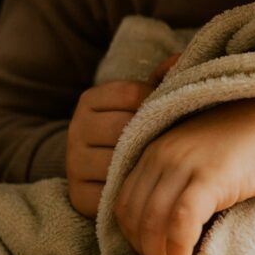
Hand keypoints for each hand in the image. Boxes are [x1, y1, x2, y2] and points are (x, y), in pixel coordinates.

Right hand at [66, 53, 180, 217]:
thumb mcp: (143, 100)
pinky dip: (134, 191)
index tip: (171, 112)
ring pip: (119, 161)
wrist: (99, 166)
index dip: (158, 103)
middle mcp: (76, 129)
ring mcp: (74, 163)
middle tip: (175, 142)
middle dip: (152, 135)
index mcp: (90, 100)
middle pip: (124, 128)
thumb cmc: (134, 127)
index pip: (132, 94)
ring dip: (145, 164)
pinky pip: (112, 193)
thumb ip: (162, 80)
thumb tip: (181, 59)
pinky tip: (150, 185)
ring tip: (165, 164)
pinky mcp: (78, 194)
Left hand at [114, 96, 254, 254]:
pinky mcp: (212, 176)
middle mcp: (164, 154)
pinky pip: (182, 220)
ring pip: (153, 221)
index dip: (132, 236)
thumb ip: (179, 180)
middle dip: (143, 251)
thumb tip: (167, 227)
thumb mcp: (202, 156)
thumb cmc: (250, 144)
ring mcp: (186, 163)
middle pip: (134, 215)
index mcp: (157, 149)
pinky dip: (178, 248)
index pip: (126, 201)